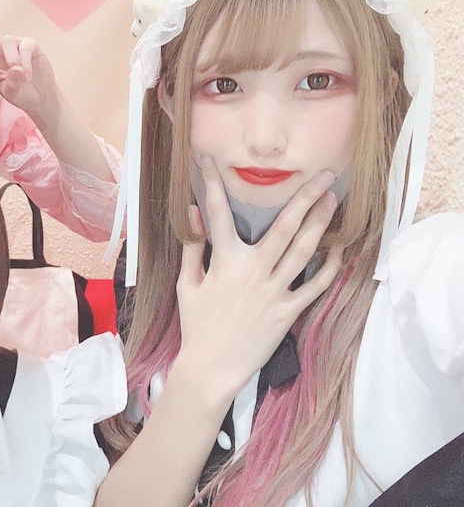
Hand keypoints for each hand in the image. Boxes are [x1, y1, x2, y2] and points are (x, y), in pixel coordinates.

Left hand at [0, 0, 59, 118]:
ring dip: (14, 61)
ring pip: (7, 40)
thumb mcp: (12, 93)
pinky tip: (29, 74)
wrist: (42, 97)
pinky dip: (26, 62)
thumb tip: (16, 67)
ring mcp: (13, 43)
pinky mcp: (29, 43)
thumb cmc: (22, 95)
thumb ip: (11, 83)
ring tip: (22, 77)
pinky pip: (24, 47)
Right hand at [174, 157, 342, 400]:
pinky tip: (338, 248)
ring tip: (334, 200)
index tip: (209, 160)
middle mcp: (254, 270)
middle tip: (324, 174)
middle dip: (305, 196)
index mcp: (224, 261)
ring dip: (321, 222)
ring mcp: (275, 291)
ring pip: (304, 250)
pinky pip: (314, 285)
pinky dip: (329, 266)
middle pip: (284, 226)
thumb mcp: (187, 283)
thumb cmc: (197, 324)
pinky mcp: (289, 310)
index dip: (212, 183)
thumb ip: (193, 246)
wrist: (212, 367)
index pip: (217, 213)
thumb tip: (193, 211)